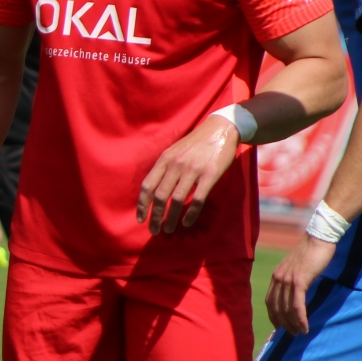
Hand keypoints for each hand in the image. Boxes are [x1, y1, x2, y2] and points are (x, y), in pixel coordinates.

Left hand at [137, 115, 240, 234]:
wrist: (220, 129)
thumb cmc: (195, 143)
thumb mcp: (174, 151)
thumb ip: (164, 168)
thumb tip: (153, 190)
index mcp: (164, 159)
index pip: (147, 185)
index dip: (142, 204)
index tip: (140, 219)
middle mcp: (175, 165)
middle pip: (159, 196)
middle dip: (155, 216)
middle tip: (154, 231)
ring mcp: (192, 170)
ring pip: (176, 199)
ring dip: (170, 218)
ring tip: (169, 230)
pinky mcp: (209, 175)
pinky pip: (197, 199)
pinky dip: (191, 213)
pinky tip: (186, 222)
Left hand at [266, 235, 335, 334]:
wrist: (319, 239)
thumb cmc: (313, 253)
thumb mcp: (299, 268)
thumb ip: (295, 280)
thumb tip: (298, 293)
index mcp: (277, 276)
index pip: (270, 301)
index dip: (274, 316)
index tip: (280, 327)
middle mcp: (278, 278)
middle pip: (276, 308)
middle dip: (283, 324)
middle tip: (292, 334)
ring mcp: (287, 280)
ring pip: (286, 308)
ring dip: (292, 324)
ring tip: (300, 333)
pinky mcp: (299, 281)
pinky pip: (297, 304)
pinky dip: (300, 318)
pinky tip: (305, 327)